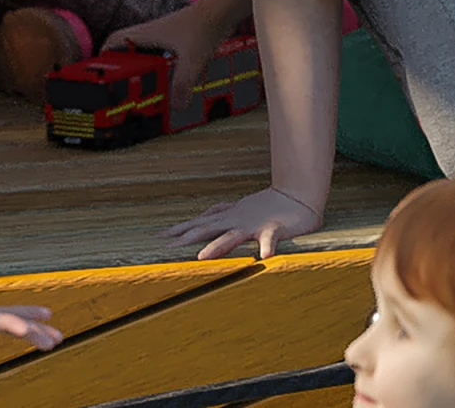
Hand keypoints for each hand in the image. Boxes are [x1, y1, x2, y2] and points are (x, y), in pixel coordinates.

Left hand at [0, 306, 61, 388]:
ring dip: (34, 326)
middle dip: (32, 325)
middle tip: (55, 338)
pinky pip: (8, 323)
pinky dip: (24, 328)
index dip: (10, 322)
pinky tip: (38, 335)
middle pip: (10, 315)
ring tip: (57, 337)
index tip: (26, 330)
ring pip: (13, 317)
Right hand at [103, 8, 216, 105]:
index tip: (98, 69)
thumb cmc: (203, 27)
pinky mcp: (177, 34)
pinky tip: (166, 72)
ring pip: (143, 47)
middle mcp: (152, 32)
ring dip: (139, 61)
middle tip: (119, 81)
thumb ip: (183, 82)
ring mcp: (164, 32)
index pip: (115, 40)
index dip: (104, 54)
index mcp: (147, 35)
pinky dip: (156, 60)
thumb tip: (176, 106)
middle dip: (120, 62)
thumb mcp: (192, 60)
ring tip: (141, 81)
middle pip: (126, 45)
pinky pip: (159, 48)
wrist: (221, 9)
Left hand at [164, 187, 322, 260]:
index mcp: (228, 218)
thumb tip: (203, 215)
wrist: (297, 196)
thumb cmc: (266, 206)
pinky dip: (267, 248)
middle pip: (206, 229)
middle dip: (186, 237)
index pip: (198, 224)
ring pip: (231, 236)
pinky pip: (269, 240)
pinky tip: (264, 258)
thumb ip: (221, 213)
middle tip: (165, 245)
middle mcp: (235, 221)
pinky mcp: (272, 229)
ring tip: (201, 257)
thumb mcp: (239, 210)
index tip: (157, 236)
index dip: (178, 230)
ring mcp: (252, 225)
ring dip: (216, 246)